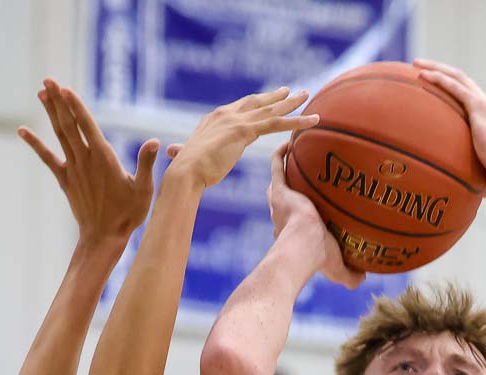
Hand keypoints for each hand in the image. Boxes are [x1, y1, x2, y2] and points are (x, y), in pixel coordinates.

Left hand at [19, 79, 158, 244]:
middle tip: (48, 80)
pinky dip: (35, 144)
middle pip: (68, 124)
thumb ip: (146, 163)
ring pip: (59, 135)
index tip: (64, 89)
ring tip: (41, 92)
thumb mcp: (144, 189)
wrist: (104, 237)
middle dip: (58, 101)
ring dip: (50, 112)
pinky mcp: (65, 179)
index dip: (75, 106)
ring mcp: (73, 169)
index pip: (87, 126)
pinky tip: (22, 130)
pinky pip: (47, 158)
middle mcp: (85, 160)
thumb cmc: (128, 214)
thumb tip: (154, 141)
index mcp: (104, 158)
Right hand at [170, 86, 317, 190]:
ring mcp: (236, 120)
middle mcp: (226, 114)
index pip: (241, 107)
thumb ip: (184, 151)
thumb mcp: (189, 155)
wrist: (185, 172)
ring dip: (292, 103)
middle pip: (258, 102)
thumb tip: (172, 152)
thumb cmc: (186, 170)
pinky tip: (313, 120)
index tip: (270, 98)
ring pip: (271, 109)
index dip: (257, 102)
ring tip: (308, 96)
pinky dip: (297, 121)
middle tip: (293, 91)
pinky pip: (277, 124)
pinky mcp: (245, 130)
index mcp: (215, 118)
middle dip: (276, 96)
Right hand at [266, 147, 363, 287]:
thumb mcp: (338, 271)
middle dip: (292, 185)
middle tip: (304, 172)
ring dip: (284, 164)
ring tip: (296, 149)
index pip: (296, 218)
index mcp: (293, 231)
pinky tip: (292, 140)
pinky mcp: (279, 189)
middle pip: (285, 195)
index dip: (304, 213)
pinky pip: (277, 164)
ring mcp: (280, 200)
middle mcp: (283, 214)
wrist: (303, 246)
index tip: (319, 204)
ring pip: (279, 177)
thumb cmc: (319, 259)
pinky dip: (281, 153)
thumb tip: (364, 279)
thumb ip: (351, 276)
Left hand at [412, 59, 485, 188]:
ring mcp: (483, 103)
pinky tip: (422, 75)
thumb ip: (481, 178)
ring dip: (436, 68)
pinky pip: (454, 86)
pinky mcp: (478, 106)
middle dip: (440, 69)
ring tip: (415, 64)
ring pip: (456, 77)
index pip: (468, 95)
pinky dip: (438, 78)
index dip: (452, 87)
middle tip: (419, 66)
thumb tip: (477, 196)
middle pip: (461, 79)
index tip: (436, 83)